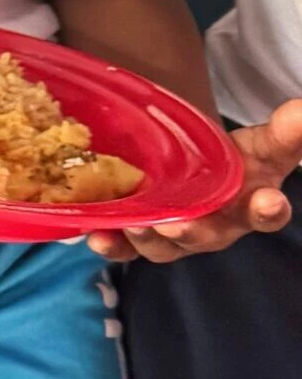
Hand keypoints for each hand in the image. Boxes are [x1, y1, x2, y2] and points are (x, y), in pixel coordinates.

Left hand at [89, 98, 301, 262]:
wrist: (203, 170)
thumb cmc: (239, 162)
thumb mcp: (263, 144)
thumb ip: (285, 132)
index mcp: (252, 204)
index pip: (267, 213)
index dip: (268, 209)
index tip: (269, 200)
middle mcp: (216, 227)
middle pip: (207, 234)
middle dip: (192, 230)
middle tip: (176, 226)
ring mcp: (178, 235)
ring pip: (163, 245)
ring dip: (147, 238)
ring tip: (135, 226)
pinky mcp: (143, 234)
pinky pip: (127, 247)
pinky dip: (112, 245)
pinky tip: (95, 237)